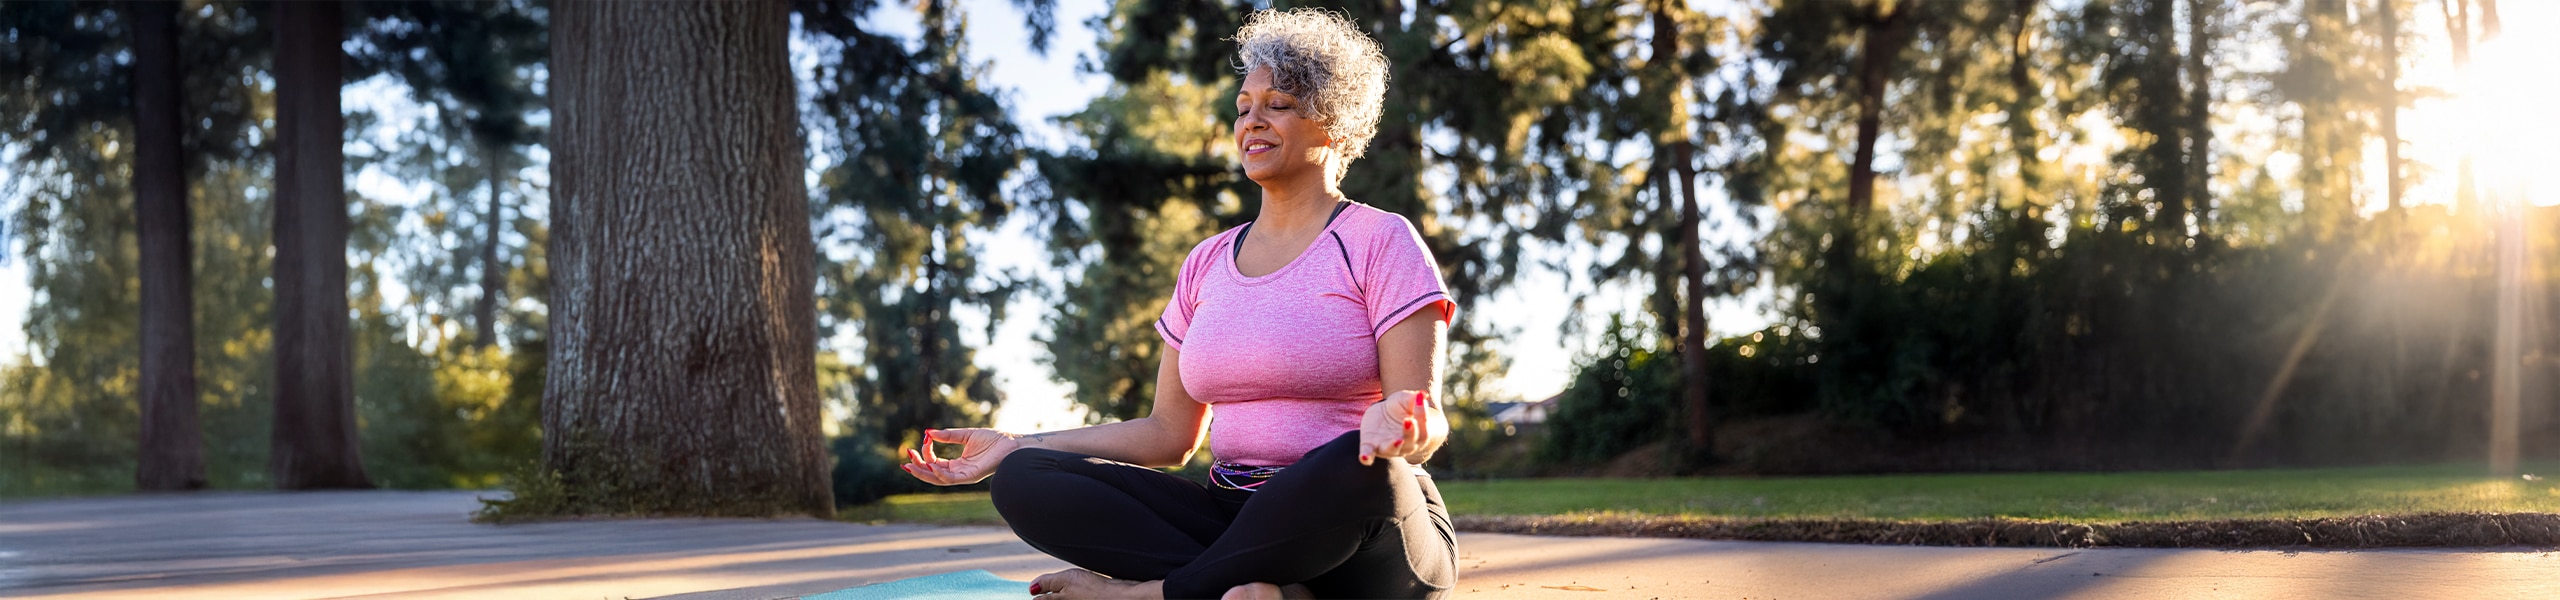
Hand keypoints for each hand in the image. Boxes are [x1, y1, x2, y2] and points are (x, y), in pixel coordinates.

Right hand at [901, 428, 1018, 485]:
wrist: (1012, 443)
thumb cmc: (993, 440)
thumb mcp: (966, 435)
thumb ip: (948, 435)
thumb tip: (928, 432)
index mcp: (958, 464)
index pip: (935, 463)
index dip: (926, 454)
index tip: (924, 438)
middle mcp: (960, 472)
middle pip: (933, 474)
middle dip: (918, 468)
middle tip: (906, 459)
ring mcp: (965, 476)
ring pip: (939, 479)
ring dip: (924, 472)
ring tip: (912, 463)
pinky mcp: (971, 476)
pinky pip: (952, 479)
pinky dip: (940, 474)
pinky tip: (932, 466)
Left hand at [1357, 390, 1444, 465]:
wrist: (1384, 414)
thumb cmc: (1401, 408)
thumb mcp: (1406, 399)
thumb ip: (1414, 398)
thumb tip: (1422, 394)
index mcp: (1418, 434)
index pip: (1424, 428)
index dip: (1423, 414)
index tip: (1421, 400)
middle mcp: (1405, 445)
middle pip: (1410, 441)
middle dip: (1410, 432)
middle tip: (1408, 420)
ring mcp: (1388, 447)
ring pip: (1392, 450)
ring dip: (1394, 446)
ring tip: (1397, 440)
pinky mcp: (1371, 446)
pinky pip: (1369, 456)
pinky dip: (1366, 458)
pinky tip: (1363, 457)